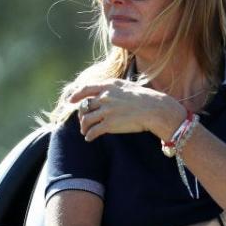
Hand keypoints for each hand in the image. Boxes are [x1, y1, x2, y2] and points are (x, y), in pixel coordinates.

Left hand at [69, 80, 183, 141]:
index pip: (85, 89)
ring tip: (85, 132)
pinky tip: (90, 138)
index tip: (71, 100)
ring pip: (86, 120)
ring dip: (84, 127)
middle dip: (81, 115)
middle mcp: (105, 97)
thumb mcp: (128, 86)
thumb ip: (114, 89)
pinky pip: (93, 131)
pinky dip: (89, 136)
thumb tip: (105, 94)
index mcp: (109, 86)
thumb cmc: (146, 98)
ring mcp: (106, 111)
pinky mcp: (109, 124)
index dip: (76, 95)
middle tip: (83, 121)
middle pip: (85, 106)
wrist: (155, 109)